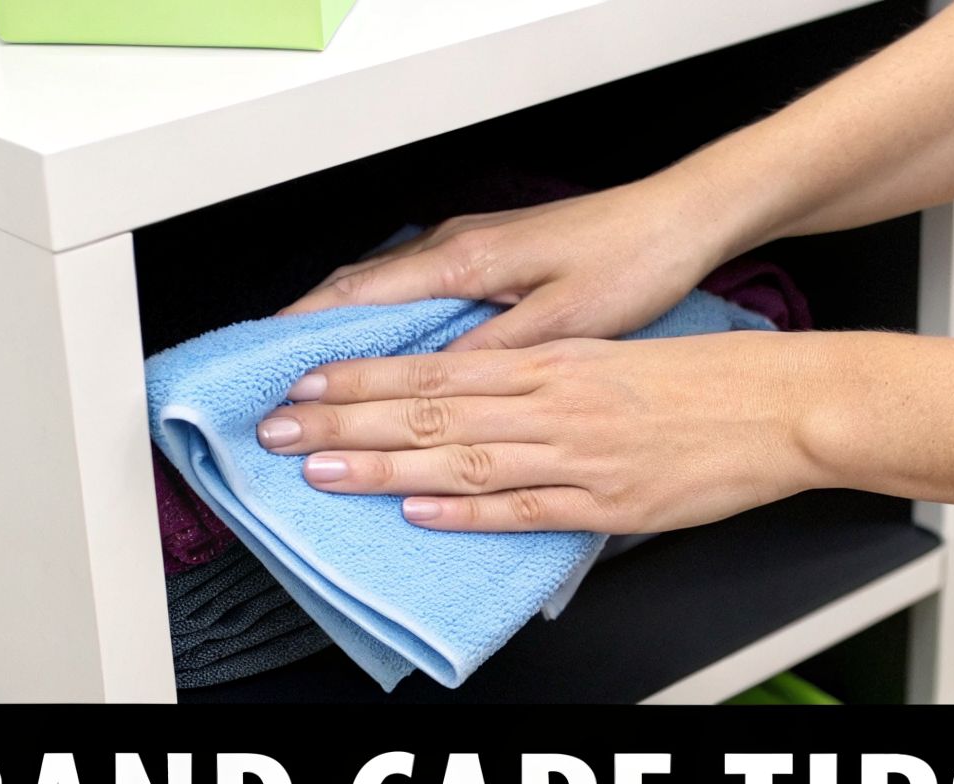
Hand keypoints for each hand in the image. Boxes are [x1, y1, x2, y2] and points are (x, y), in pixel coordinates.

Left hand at [252, 334, 831, 532]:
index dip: (363, 376)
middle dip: (345, 419)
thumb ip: (551, 380)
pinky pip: (524, 508)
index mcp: (556, 361)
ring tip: (319, 471)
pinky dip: (466, 511)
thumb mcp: (618, 357)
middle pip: (430, 409)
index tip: (306, 383)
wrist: (785, 403)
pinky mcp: (609, 503)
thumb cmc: (710, 380)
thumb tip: (491, 399)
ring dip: (382, 465)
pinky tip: (417, 512)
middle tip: (278, 429)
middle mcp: (555, 402)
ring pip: (460, 457)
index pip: (437, 366)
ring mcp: (579, 455)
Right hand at [278, 179, 741, 351]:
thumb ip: (492, 350)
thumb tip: (430, 386)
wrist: (679, 220)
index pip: (360, 297)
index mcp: (465, 260)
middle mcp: (458, 247)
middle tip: (279, 393)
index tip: (274, 377)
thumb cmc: (631, 260)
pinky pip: (418, 291)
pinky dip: (387, 322)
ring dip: (346, 332)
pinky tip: (388, 354)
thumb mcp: (562, 320)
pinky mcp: (495, 258)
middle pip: (359, 291)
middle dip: (311, 339)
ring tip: (314, 381)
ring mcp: (473, 249)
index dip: (309, 337)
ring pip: (386, 291)